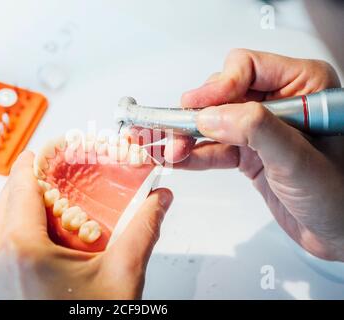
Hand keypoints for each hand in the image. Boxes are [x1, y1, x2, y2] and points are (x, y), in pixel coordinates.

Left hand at [0, 151, 172, 298]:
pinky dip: (6, 237)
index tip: (48, 150)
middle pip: (5, 200)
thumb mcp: (121, 276)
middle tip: (58, 184)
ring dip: (17, 211)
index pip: (21, 182)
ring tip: (49, 215)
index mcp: (20, 248)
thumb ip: (143, 230)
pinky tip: (33, 245)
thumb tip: (159, 199)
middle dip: (30, 185)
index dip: (36, 160)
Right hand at [170, 49, 343, 260]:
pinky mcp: (249, 152)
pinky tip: (180, 159)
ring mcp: (261, 129)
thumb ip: (256, 130)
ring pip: (213, 121)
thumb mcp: (298, 159)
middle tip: (178, 130)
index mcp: (303, 86)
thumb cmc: (339, 195)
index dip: (219, 86)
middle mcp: (280, 103)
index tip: (197, 106)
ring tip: (172, 148)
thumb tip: (212, 116)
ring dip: (189, 135)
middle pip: (223, 94)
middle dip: (197, 114)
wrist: (339, 232)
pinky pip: (215, 147)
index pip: (248, 68)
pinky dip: (195, 154)